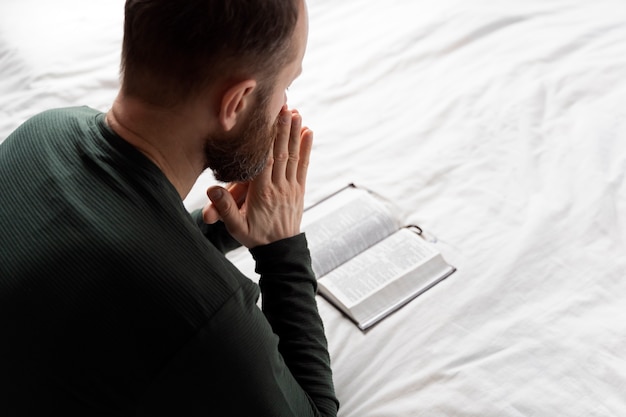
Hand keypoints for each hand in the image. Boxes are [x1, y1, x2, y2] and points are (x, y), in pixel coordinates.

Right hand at [202, 107, 312, 247]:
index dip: (267, 139)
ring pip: (293, 156)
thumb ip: (225, 208)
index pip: (265, 161)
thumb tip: (211, 190)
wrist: (280, 251)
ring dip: (294, 133)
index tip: (266, 120)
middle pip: (280, 153)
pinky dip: (306, 148)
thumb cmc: (255, 237)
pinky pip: (303, 166)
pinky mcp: (299, 189)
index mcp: (262, 194)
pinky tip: (308, 132)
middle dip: (282, 129)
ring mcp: (291, 188)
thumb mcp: (236, 227)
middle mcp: (279, 187)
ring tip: (296, 112)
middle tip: (283, 106)